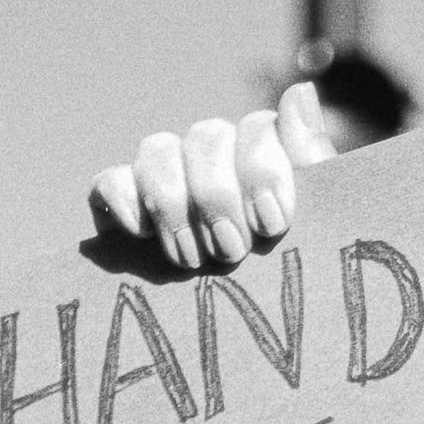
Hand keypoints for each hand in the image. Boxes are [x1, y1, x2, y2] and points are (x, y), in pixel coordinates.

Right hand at [89, 82, 337, 270]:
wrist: (251, 332)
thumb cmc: (288, 275)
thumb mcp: (313, 226)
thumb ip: (309, 159)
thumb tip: (299, 91)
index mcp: (264, 156)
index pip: (257, 130)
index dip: (262, 170)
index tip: (272, 224)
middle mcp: (213, 157)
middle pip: (205, 138)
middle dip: (218, 197)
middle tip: (232, 252)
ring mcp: (166, 176)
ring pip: (157, 151)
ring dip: (173, 203)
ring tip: (190, 259)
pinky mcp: (125, 205)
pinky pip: (110, 183)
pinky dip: (122, 201)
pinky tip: (140, 234)